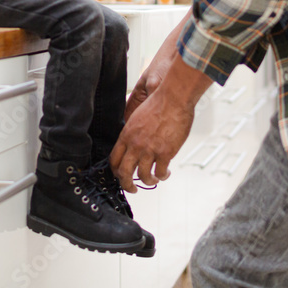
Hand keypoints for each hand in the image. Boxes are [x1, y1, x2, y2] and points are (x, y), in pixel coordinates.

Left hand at [110, 56, 212, 192]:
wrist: (173, 98)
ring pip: (142, 176)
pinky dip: (162, 176)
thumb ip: (134, 133)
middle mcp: (135, 144)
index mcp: (126, 135)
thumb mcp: (138, 117)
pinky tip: (165, 173)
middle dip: (126, 185)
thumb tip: (135, 144)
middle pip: (123, 172)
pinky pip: (160, 172)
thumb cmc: (159, 104)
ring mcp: (149, 149)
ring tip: (153, 180)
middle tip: (132, 189)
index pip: (114, 159)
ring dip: (148, 182)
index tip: (121, 175)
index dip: (116, 171)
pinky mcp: (165, 153)